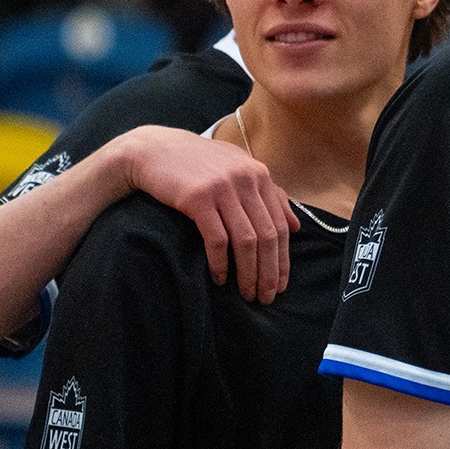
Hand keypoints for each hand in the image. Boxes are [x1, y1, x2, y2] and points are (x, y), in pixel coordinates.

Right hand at [109, 126, 298, 302]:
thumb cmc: (197, 165)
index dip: (283, 259)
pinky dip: (221, 263)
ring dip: (248, 273)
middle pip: (267, 236)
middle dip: (269, 271)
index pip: (281, 225)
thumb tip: (295, 226)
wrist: (153, 151)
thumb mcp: (238, 170)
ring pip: (246, 240)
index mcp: (260, 175)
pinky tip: (220, 278)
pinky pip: (217, 238)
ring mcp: (223, 188)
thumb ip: (269, 194)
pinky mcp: (198, 198)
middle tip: (266, 297)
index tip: (280, 284)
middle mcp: (246, 180)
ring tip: (246, 294)